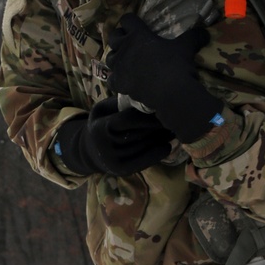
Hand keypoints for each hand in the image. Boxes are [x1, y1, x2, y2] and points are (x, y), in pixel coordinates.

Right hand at [54, 97, 174, 176]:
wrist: (89, 152)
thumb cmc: (101, 124)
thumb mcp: (103, 110)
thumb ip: (119, 102)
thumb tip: (142, 93)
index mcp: (100, 127)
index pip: (128, 119)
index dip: (147, 115)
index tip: (164, 107)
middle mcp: (106, 146)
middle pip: (138, 134)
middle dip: (158, 125)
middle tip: (176, 117)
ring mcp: (114, 161)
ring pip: (143, 147)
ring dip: (161, 139)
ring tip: (174, 129)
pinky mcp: (121, 171)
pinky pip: (143, 162)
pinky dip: (157, 154)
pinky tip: (168, 146)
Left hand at [107, 15, 222, 143]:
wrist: (171, 92)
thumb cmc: (177, 65)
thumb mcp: (187, 47)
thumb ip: (194, 36)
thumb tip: (206, 32)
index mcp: (139, 35)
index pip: (127, 20)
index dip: (129, 21)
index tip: (134, 25)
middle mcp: (126, 48)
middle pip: (114, 37)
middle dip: (119, 38)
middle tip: (128, 42)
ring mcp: (120, 66)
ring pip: (110, 58)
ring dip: (116, 58)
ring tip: (125, 61)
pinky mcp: (119, 83)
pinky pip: (111, 78)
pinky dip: (116, 78)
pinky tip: (123, 80)